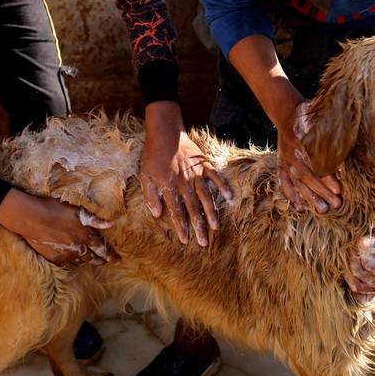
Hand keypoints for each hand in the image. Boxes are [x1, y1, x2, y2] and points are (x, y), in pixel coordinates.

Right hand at [0, 189, 117, 268]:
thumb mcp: (76, 210)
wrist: (31, 218)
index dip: (111, 255)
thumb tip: (110, 224)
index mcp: (84, 235)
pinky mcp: (53, 258)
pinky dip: (73, 262)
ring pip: (80, 261)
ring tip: (90, 259)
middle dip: (101, 260)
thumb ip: (94, 219)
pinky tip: (73, 260)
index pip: (102, 249)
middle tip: (106, 261)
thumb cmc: (54, 209)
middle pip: (92, 258)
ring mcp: (64, 255)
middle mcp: (76, 248)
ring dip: (87, 260)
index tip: (118, 260)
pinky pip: (67, 263)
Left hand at [141, 101, 232, 246]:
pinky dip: (223, 187)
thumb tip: (157, 214)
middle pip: (193, 209)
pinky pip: (215, 177)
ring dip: (211, 213)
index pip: (176, 211)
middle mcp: (185, 183)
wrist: (165, 132)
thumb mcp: (144, 175)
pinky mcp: (204, 165)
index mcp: (169, 187)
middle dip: (199, 227)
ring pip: (206, 197)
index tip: (185, 240)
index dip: (181, 227)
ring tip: (216, 227)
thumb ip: (151, 195)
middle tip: (204, 242)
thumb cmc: (152, 155)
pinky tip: (230, 198)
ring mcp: (196, 174)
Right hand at [276, 100, 341, 213]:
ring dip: (310, 197)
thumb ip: (333, 128)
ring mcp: (285, 159)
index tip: (340, 188)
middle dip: (323, 191)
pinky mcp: (281, 164)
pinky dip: (291, 195)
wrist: (286, 112)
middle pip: (308, 175)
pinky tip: (300, 208)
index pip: (316, 161)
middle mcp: (292, 151)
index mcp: (303, 138)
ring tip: (323, 211)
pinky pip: (284, 182)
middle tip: (338, 204)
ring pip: (298, 181)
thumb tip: (350, 141)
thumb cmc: (310, 114)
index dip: (328, 176)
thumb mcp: (320, 115)